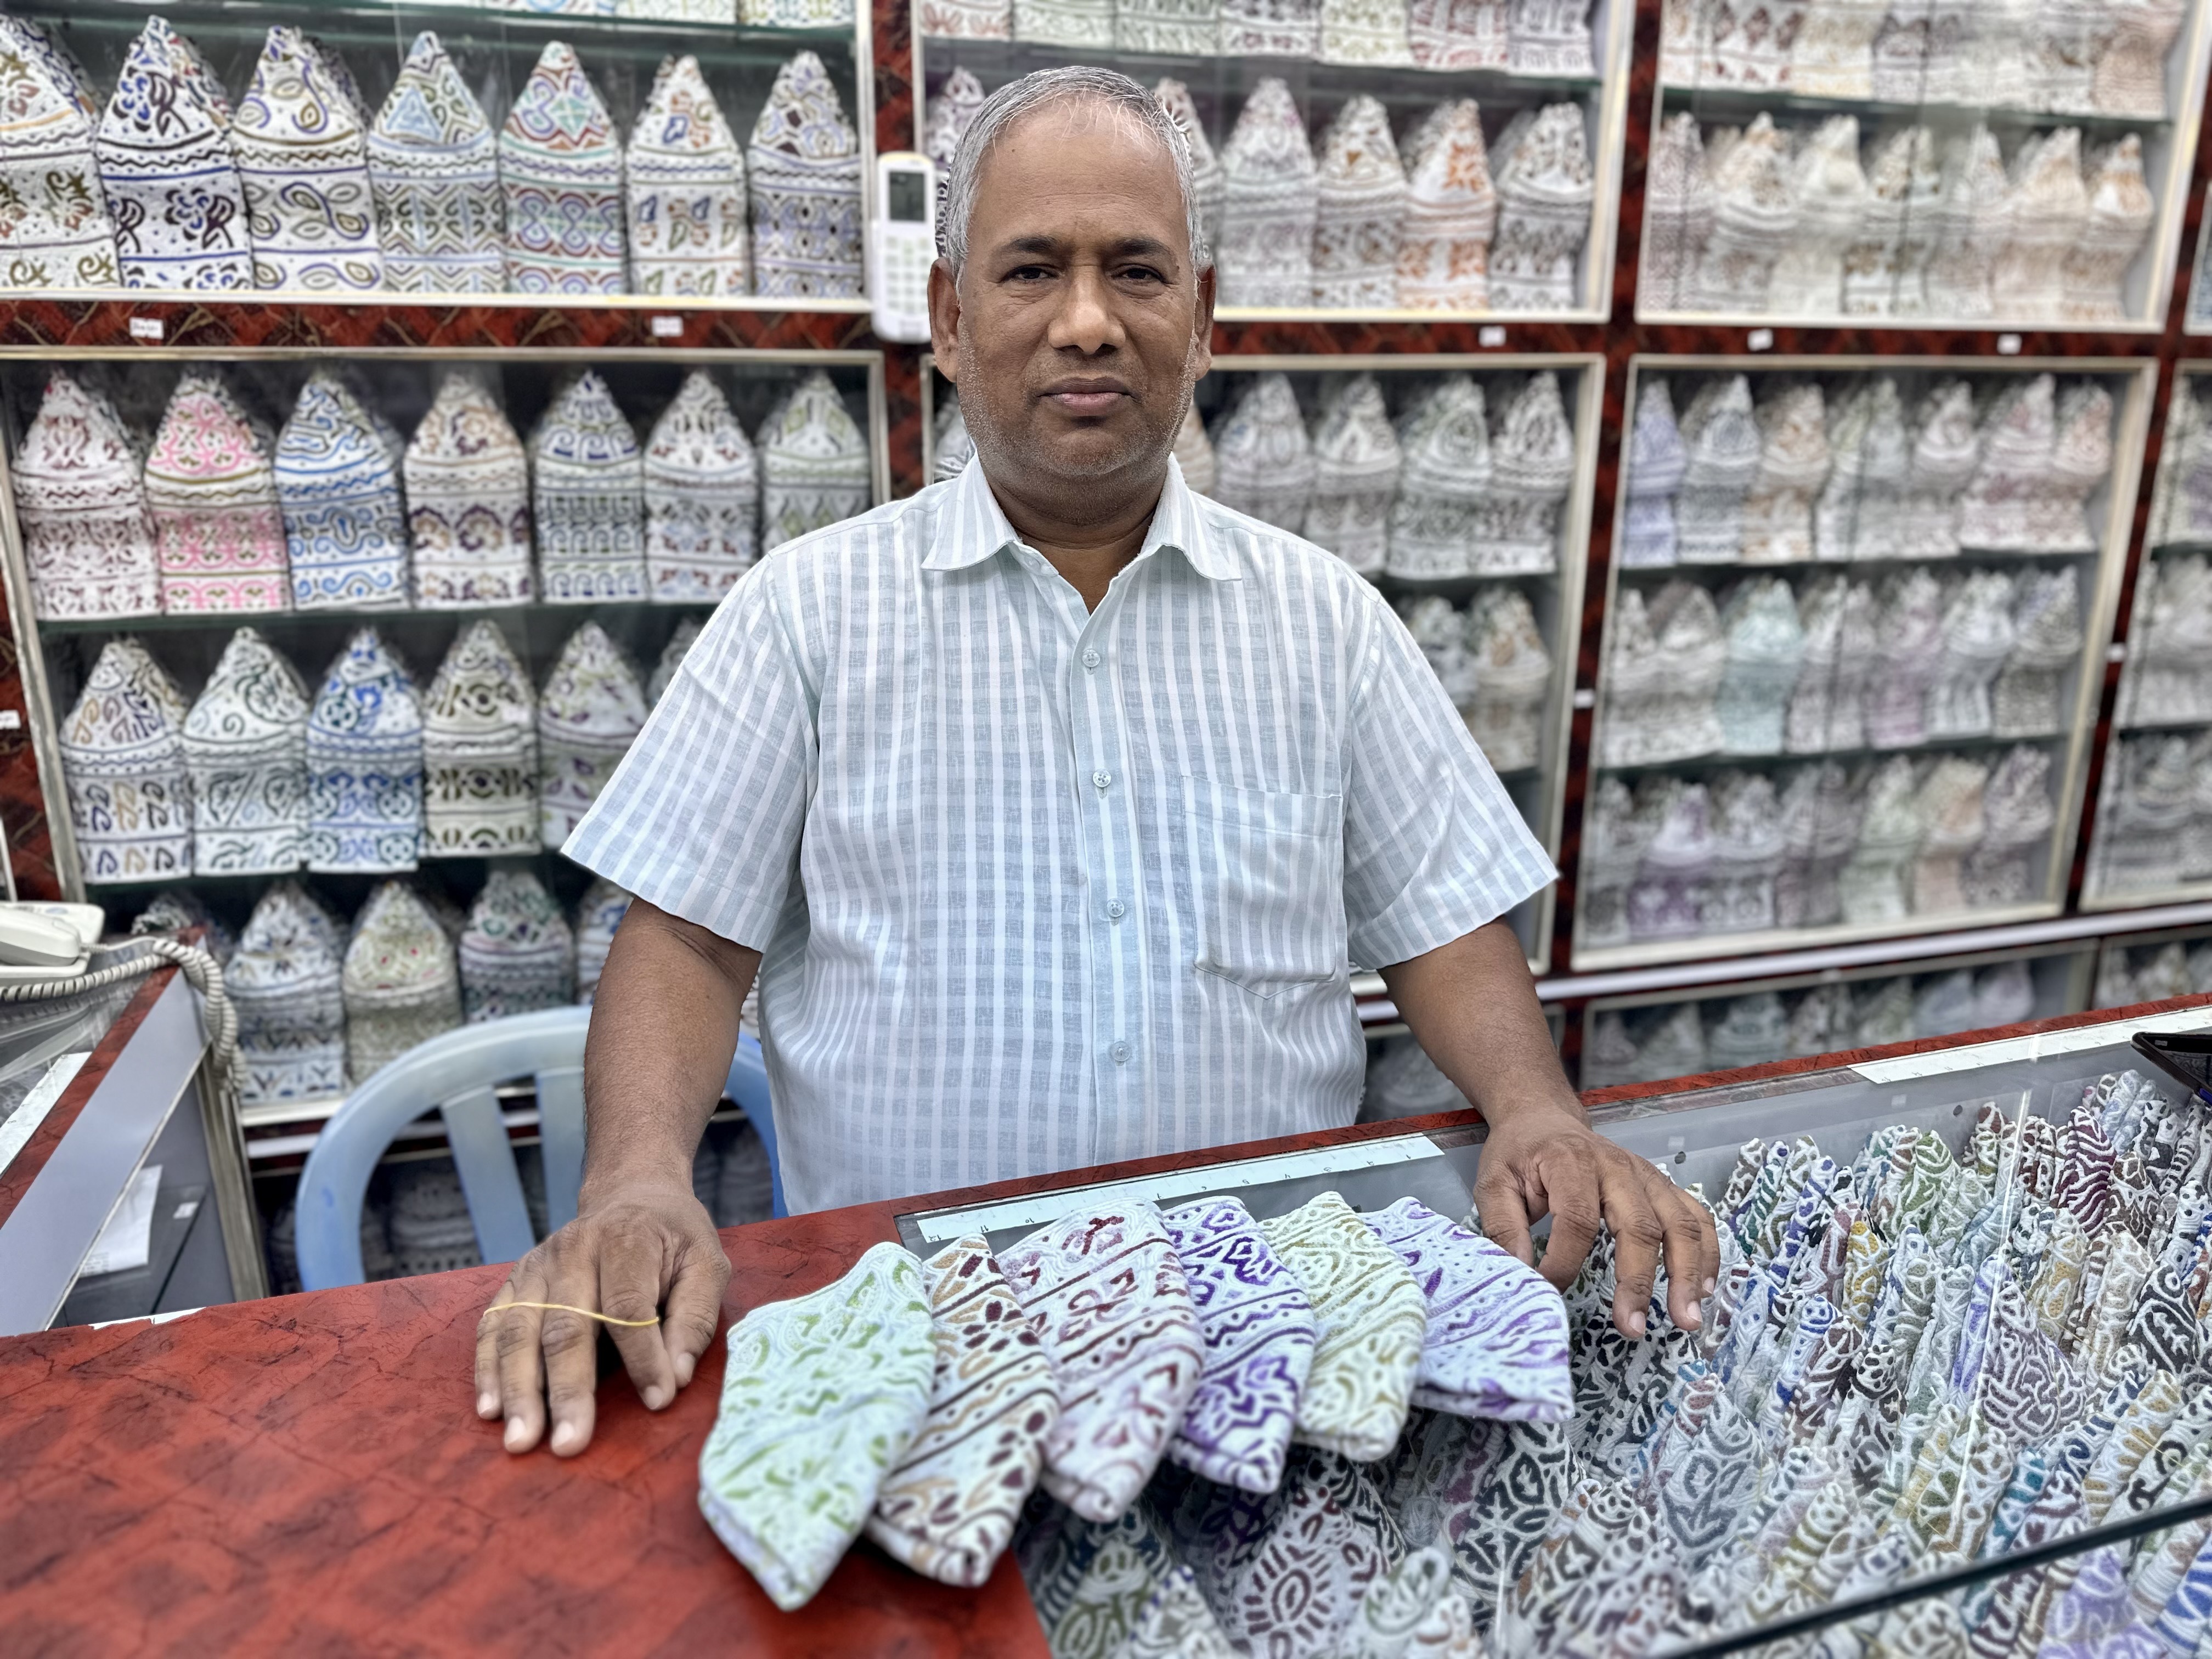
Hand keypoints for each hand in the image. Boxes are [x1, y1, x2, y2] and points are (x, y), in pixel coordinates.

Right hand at [473, 1178, 730, 1455]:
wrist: (632, 1194)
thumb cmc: (674, 1239)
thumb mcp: (706, 1265)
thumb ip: (695, 1318)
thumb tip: (677, 1377)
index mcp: (627, 1239)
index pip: (628, 1307)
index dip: (643, 1357)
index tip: (658, 1400)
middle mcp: (574, 1250)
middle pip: (567, 1326)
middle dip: (567, 1390)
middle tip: (569, 1445)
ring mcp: (536, 1265)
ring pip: (519, 1331)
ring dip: (518, 1390)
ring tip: (521, 1441)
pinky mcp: (514, 1282)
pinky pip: (492, 1328)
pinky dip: (488, 1370)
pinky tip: (490, 1410)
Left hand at [1473, 1099, 1718, 1339]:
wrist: (1544, 1120)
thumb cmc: (1520, 1155)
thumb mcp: (1493, 1182)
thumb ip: (1503, 1226)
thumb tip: (1521, 1272)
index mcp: (1571, 1162)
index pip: (1577, 1219)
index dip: (1565, 1261)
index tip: (1550, 1291)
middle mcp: (1617, 1167)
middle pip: (1638, 1226)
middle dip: (1637, 1280)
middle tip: (1632, 1327)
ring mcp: (1646, 1176)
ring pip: (1678, 1224)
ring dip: (1686, 1273)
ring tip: (1686, 1318)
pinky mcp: (1662, 1186)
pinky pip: (1696, 1217)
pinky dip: (1707, 1252)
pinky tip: (1706, 1288)